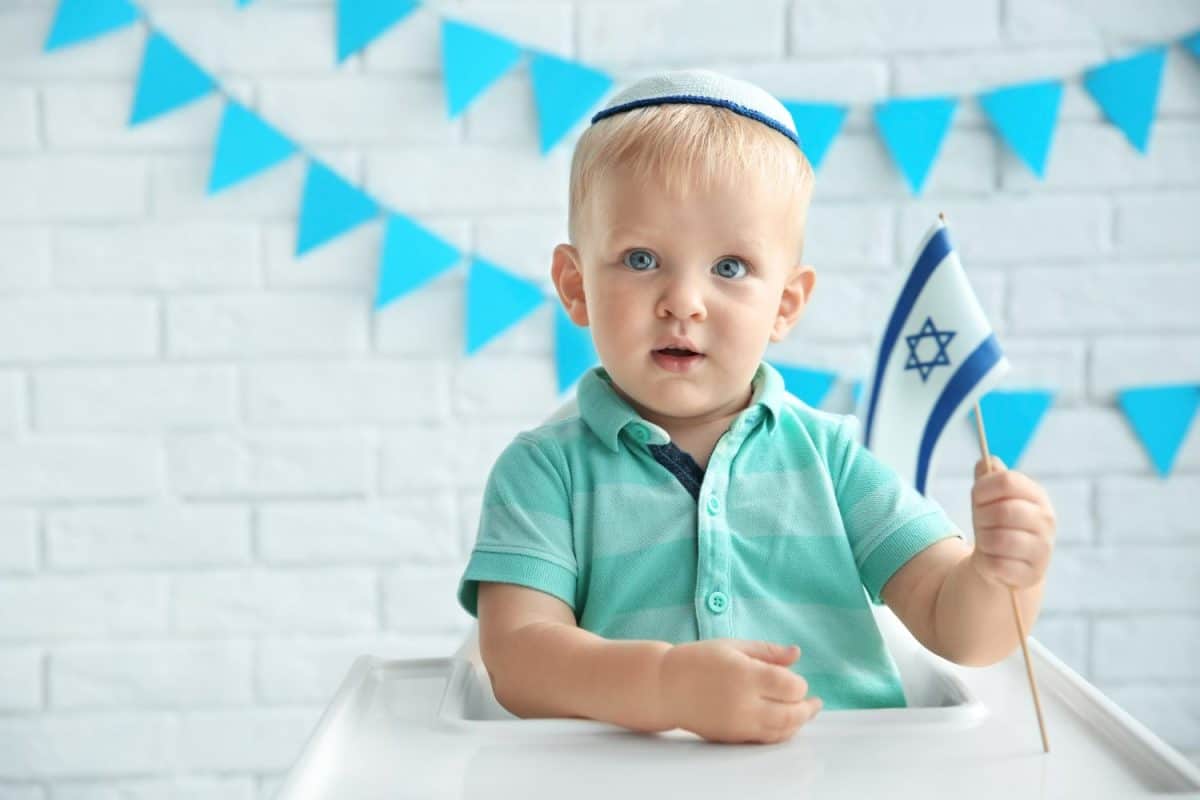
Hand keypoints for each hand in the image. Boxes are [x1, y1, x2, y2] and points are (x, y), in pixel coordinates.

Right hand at [657, 639, 821, 743]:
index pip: (791, 686)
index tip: (792, 678)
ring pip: (782, 731)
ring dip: (798, 723)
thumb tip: (796, 653)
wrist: (665, 687)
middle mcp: (744, 702)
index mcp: (746, 675)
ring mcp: (738, 723)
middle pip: (792, 713)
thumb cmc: (698, 660)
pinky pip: (766, 740)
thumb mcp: (733, 646)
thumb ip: (768, 652)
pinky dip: (781, 734)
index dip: (798, 683)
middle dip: (807, 708)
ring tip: (805, 713)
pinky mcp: (732, 737)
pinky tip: (786, 724)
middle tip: (815, 702)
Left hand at [970, 455, 1056, 589]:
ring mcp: (1042, 549)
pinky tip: (994, 560)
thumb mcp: (990, 497)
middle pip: (1001, 511)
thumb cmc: (995, 523)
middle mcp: (1046, 521)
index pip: (1007, 480)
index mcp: (1037, 496)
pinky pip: (996, 565)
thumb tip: (986, 461)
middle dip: (981, 517)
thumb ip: (988, 476)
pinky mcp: (1031, 574)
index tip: (978, 497)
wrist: (1006, 563)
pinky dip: (986, 563)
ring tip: (988, 541)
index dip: (983, 488)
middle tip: (981, 523)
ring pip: (997, 539)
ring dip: (983, 540)